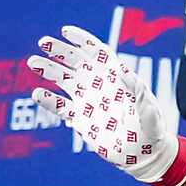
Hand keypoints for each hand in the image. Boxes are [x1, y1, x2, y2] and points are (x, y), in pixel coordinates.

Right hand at [30, 26, 182, 183]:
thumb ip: (139, 94)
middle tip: (43, 43)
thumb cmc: (152, 130)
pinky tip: (37, 94)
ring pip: (64, 80)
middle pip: (76, 62)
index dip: (82, 40)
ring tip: (33, 62)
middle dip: (60, 50)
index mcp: (116, 78)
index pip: (97, 53)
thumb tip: (126, 73)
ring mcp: (88, 101)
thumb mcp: (150, 112)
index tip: (65, 31)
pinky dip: (48, 100)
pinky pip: (60, 106)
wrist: (144, 154)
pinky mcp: (80, 119)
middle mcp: (99, 85)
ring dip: (48, 70)